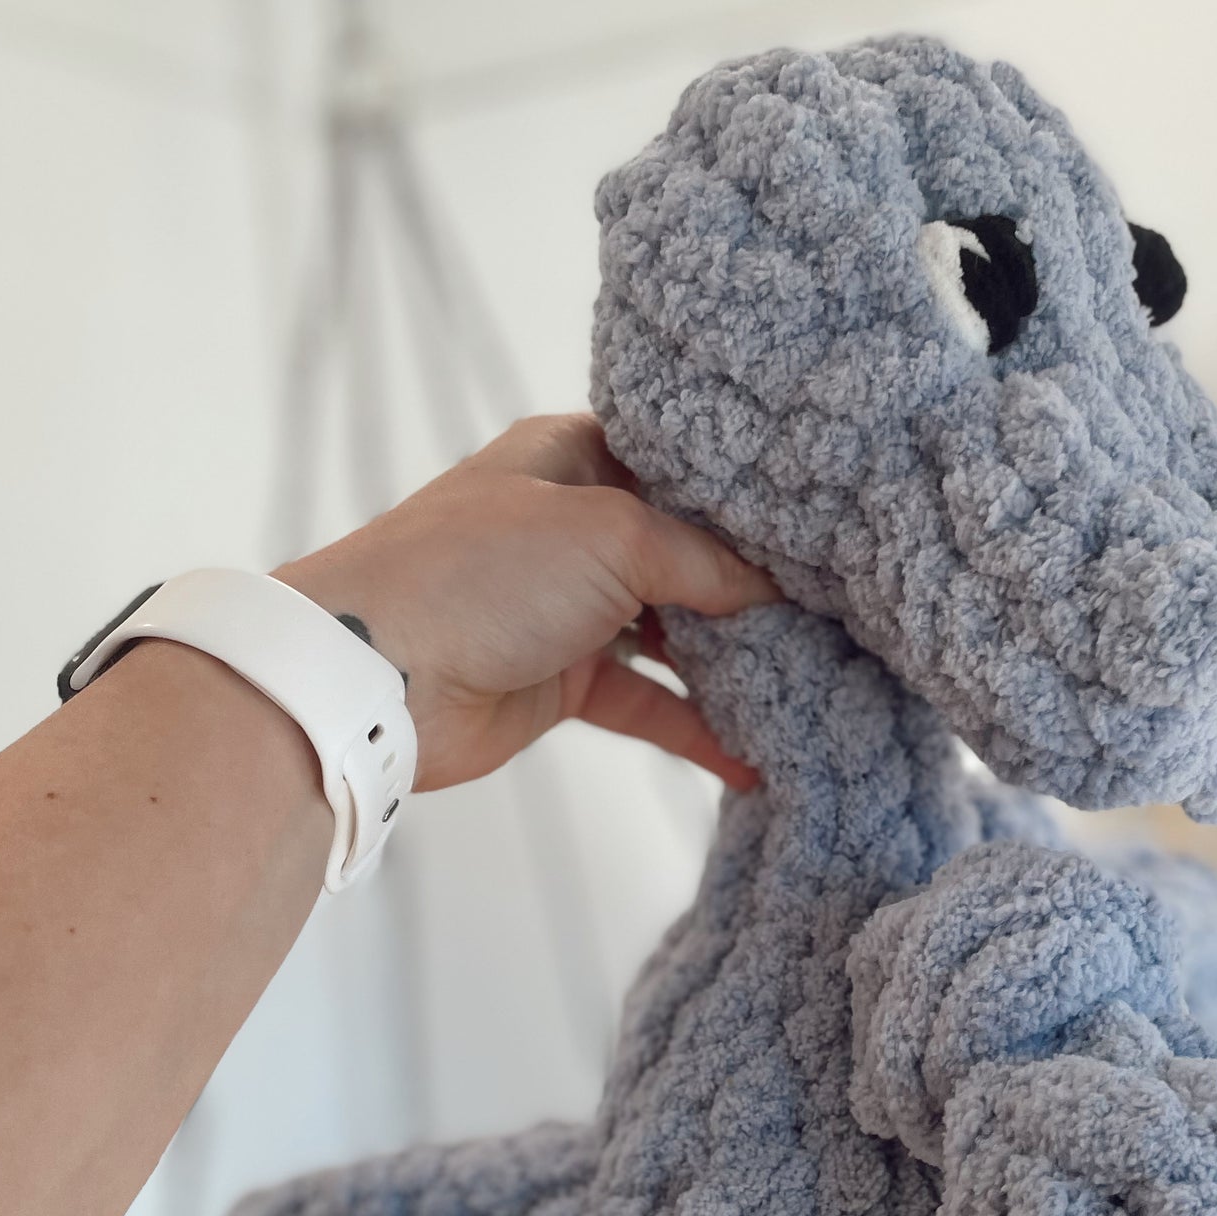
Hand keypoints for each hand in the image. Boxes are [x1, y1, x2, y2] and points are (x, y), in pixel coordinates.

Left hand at [276, 414, 776, 791]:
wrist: (376, 676)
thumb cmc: (480, 572)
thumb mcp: (610, 534)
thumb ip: (702, 558)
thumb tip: (775, 588)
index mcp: (574, 457)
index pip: (679, 462)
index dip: (745, 490)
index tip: (821, 518)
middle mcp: (575, 526)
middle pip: (686, 551)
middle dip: (756, 583)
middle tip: (840, 606)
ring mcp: (570, 607)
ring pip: (675, 632)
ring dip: (736, 661)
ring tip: (820, 680)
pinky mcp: (564, 682)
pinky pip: (648, 703)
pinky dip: (698, 728)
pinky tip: (757, 758)